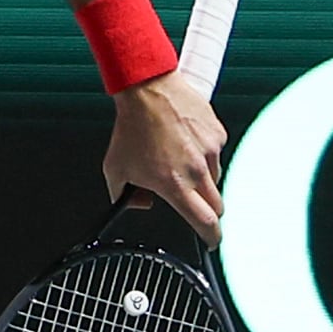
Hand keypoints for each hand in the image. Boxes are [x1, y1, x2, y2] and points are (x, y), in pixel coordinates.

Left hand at [104, 74, 227, 242]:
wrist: (147, 90)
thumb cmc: (132, 127)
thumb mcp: (115, 168)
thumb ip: (124, 196)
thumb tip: (140, 204)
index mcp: (174, 184)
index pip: (204, 221)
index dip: (211, 237)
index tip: (211, 241)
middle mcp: (197, 170)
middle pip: (217, 205)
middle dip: (208, 210)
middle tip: (194, 202)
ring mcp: (210, 151)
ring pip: (215, 178)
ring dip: (203, 178)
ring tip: (179, 159)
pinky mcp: (217, 134)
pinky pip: (215, 153)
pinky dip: (203, 153)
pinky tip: (185, 141)